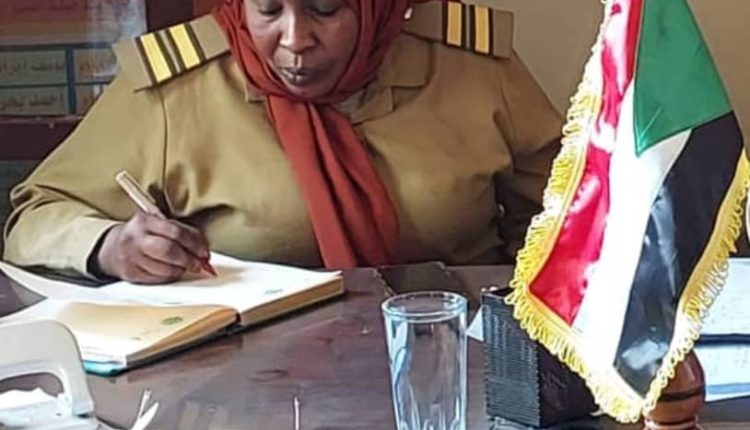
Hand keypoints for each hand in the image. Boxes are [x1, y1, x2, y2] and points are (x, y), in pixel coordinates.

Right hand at [95, 211, 209, 283]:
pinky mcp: (131, 274)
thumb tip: (203, 251)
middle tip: (198, 264)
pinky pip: (157, 279)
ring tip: (184, 266)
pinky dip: (169, 277)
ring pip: (164, 269)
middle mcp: (135, 238)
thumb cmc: (145, 234)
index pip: (175, 232)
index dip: (194, 244)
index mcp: (145, 221)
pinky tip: (171, 271)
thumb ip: (183, 233)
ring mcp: (131, 257)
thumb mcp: (160, 224)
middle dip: (188, 260)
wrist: (114, 247)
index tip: (204, 252)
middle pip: (168, 251)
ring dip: (180, 270)